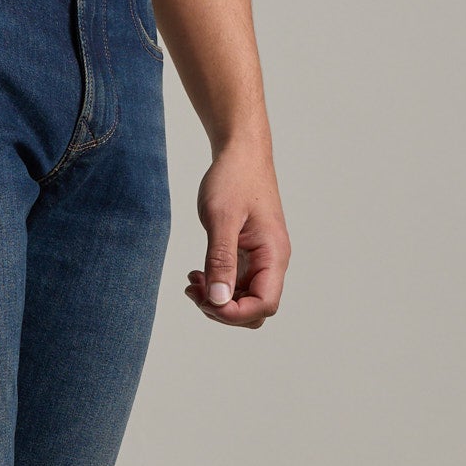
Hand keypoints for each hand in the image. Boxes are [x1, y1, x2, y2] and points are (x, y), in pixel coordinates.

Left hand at [185, 143, 288, 326]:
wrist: (240, 153)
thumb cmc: (234, 178)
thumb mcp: (221, 218)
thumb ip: (221, 260)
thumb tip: (219, 299)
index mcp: (273, 255)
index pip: (263, 304)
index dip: (234, 313)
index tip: (205, 300)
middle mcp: (271, 262)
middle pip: (255, 310)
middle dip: (224, 310)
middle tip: (194, 291)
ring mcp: (260, 259)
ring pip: (244, 299)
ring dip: (218, 299)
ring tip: (192, 282)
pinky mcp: (248, 254)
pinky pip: (236, 283)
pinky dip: (217, 285)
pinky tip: (198, 274)